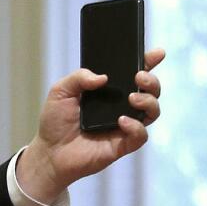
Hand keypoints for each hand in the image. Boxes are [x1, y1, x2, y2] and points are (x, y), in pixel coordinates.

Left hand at [17, 48, 164, 202]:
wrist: (48, 152)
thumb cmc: (55, 122)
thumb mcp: (60, 92)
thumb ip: (78, 77)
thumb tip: (102, 77)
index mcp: (110, 91)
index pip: (135, 73)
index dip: (148, 62)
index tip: (157, 53)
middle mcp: (121, 107)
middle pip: (150, 90)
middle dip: (151, 80)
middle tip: (138, 77)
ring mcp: (124, 126)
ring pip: (152, 111)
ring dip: (148, 101)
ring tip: (132, 98)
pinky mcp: (122, 145)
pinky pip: (141, 135)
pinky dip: (136, 127)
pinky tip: (121, 121)